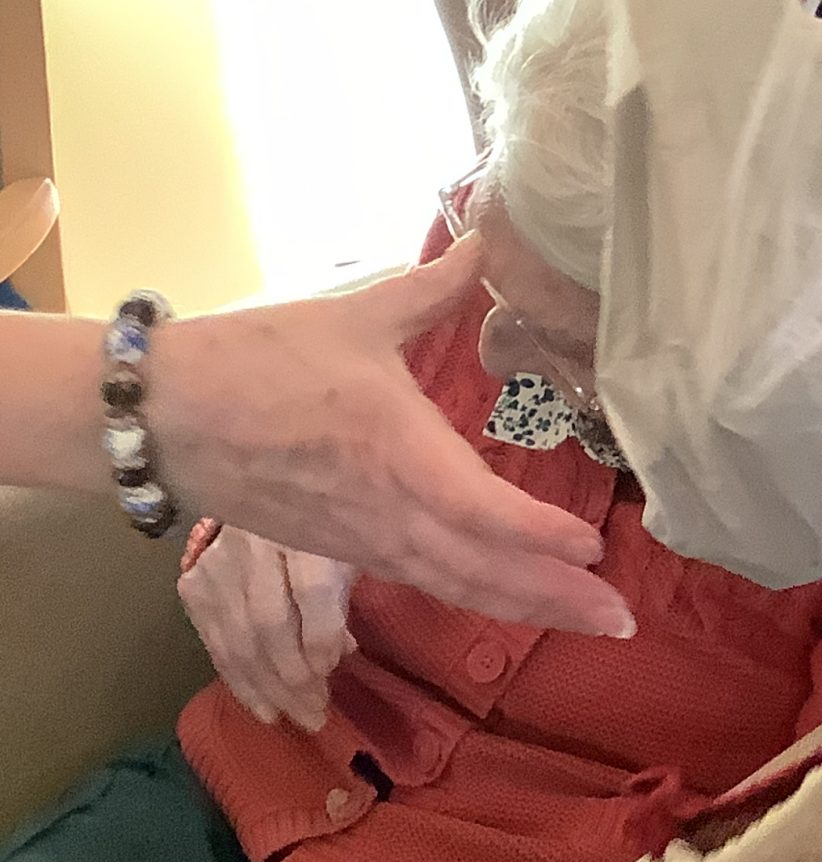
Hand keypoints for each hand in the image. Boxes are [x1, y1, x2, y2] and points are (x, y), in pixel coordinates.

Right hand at [150, 240, 634, 637]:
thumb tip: (483, 242)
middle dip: (557, 597)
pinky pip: (426, 582)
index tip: (594, 543)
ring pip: (458, 585)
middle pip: (483, 570)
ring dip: (529, 606)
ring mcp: (365, 539)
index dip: (538, 535)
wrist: (158, 416)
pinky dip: (481, 596)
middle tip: (623, 619)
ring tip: (592, 618)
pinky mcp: (344, 550)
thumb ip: (429, 290)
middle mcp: (387, 509)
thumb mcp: (352, 316)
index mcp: (395, 450)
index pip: (479, 510)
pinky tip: (518, 602)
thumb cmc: (253, 359)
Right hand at [179, 527, 354, 732]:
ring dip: (268, 688)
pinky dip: (239, 680)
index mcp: (304, 527)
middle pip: (270, 622)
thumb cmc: (319, 526)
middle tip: (318, 715)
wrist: (261, 492)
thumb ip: (345, 595)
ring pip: (238, 638)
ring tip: (296, 718)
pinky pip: (215, 642)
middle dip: (295, 678)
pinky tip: (261, 706)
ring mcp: (218, 563)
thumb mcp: (346, 548)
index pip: (311, 589)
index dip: (321, 637)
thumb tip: (339, 654)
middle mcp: (255, 544)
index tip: (334, 670)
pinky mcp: (194, 582)